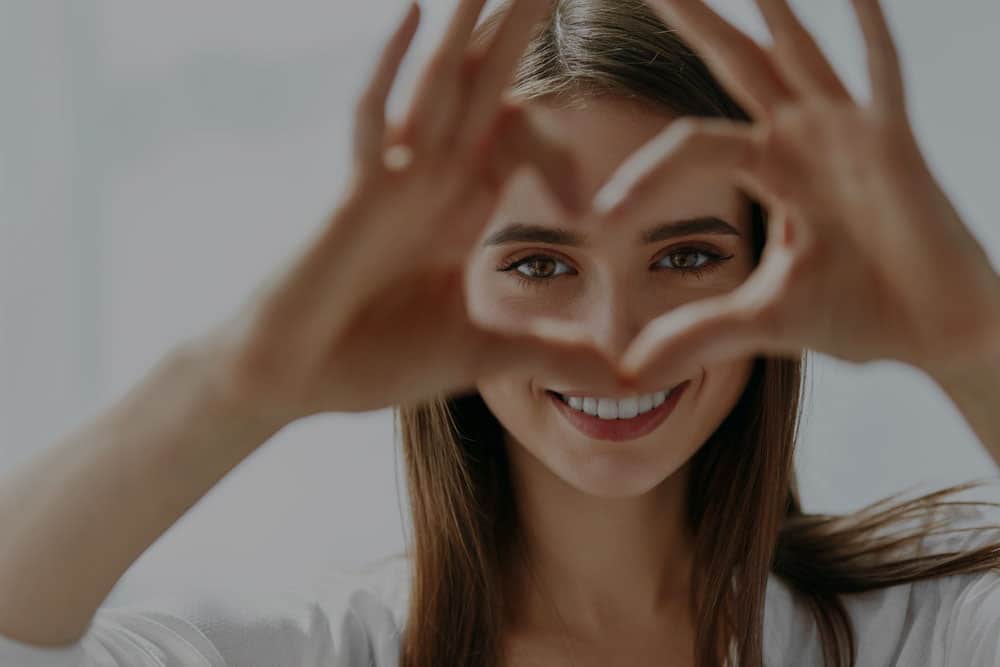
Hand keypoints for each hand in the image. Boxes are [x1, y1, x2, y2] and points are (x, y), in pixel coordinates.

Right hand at [195, 0, 628, 419]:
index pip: (516, 139)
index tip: (584, 184)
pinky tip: (414, 11)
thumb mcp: (482, 355)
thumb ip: (551, 355)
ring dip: (469, 24)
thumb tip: (625, 380)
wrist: (292, 381)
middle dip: (519, 27)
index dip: (555, 140)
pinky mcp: (354, 195)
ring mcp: (391, 181)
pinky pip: (373, 120)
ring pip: (437, 84)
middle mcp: (430, 180)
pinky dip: (390, 68)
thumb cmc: (372, 361)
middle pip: (483, 86)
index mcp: (460, 208)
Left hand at [591, 0, 999, 387]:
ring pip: (797, 51)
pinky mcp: (894, 144)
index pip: (688, 147)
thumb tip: (626, 374)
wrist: (936, 333)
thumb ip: (696, 335)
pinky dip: (868, 31)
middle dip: (694, 18)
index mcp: (768, 170)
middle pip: (734, 62)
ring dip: (769, 6)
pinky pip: (881, 75)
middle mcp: (803, 138)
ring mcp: (849, 133)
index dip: (643, 178)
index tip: (600, 218)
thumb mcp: (762, 321)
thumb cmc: (861, 316)